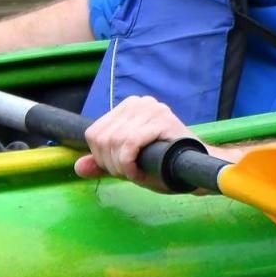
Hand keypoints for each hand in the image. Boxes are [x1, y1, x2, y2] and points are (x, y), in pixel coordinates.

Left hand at [73, 95, 227, 191]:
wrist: (198, 168)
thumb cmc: (164, 165)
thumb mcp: (127, 164)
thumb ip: (103, 163)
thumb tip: (78, 167)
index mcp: (126, 108)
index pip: (94, 133)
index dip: (101, 158)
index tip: (120, 169)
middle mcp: (137, 102)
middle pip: (102, 138)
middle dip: (111, 164)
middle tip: (131, 174)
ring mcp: (151, 108)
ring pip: (114, 141)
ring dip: (122, 167)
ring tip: (138, 173)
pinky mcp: (162, 119)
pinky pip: (129, 143)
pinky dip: (129, 164)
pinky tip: (141, 173)